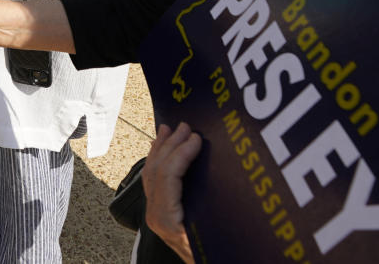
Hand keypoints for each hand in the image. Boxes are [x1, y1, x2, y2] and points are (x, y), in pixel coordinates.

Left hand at [142, 123, 201, 263]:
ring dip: (162, 149)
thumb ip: (213, 208)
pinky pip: (154, 181)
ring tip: (170, 130)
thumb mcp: (214, 233)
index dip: (181, 153)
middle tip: (186, 127)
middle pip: (157, 170)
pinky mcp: (160, 214)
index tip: (197, 138)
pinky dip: (159, 161)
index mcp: (168, 220)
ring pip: (151, 173)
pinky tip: (164, 149)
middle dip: (171, 145)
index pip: (168, 176)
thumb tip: (226, 178)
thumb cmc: (215, 256)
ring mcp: (155, 215)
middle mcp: (157, 216)